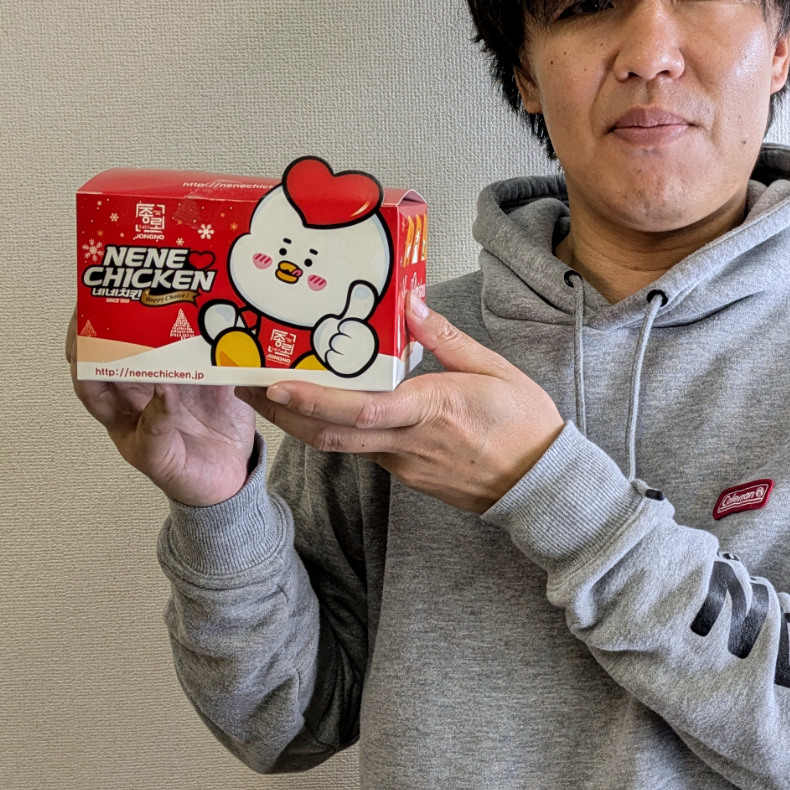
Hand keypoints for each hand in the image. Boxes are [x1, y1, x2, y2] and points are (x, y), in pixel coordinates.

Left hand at [67, 312, 255, 506]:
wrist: (228, 482)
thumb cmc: (181, 475)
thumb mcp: (159, 460)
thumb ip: (156, 428)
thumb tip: (163, 388)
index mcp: (121, 409)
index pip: (89, 374)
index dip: (80, 349)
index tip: (81, 324)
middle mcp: (145, 387)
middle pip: (125, 346)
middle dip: (121, 318)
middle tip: (127, 291)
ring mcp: (179, 379)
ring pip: (164, 341)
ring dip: (166, 319)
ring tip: (171, 294)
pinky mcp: (212, 378)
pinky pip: (208, 351)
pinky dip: (212, 335)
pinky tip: (217, 316)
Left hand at [237, 294, 564, 512]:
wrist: (542, 484)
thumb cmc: (524, 424)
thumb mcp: (494, 369)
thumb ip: (446, 339)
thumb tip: (411, 304)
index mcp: (432, 410)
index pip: (363, 410)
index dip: (315, 401)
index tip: (278, 384)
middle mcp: (410, 443)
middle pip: (332, 435)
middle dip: (285, 414)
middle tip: (247, 387)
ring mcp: (405, 464)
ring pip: (341, 446)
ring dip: (301, 424)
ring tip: (270, 395)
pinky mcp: (408, 476)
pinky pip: (363, 452)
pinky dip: (334, 432)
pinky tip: (322, 412)